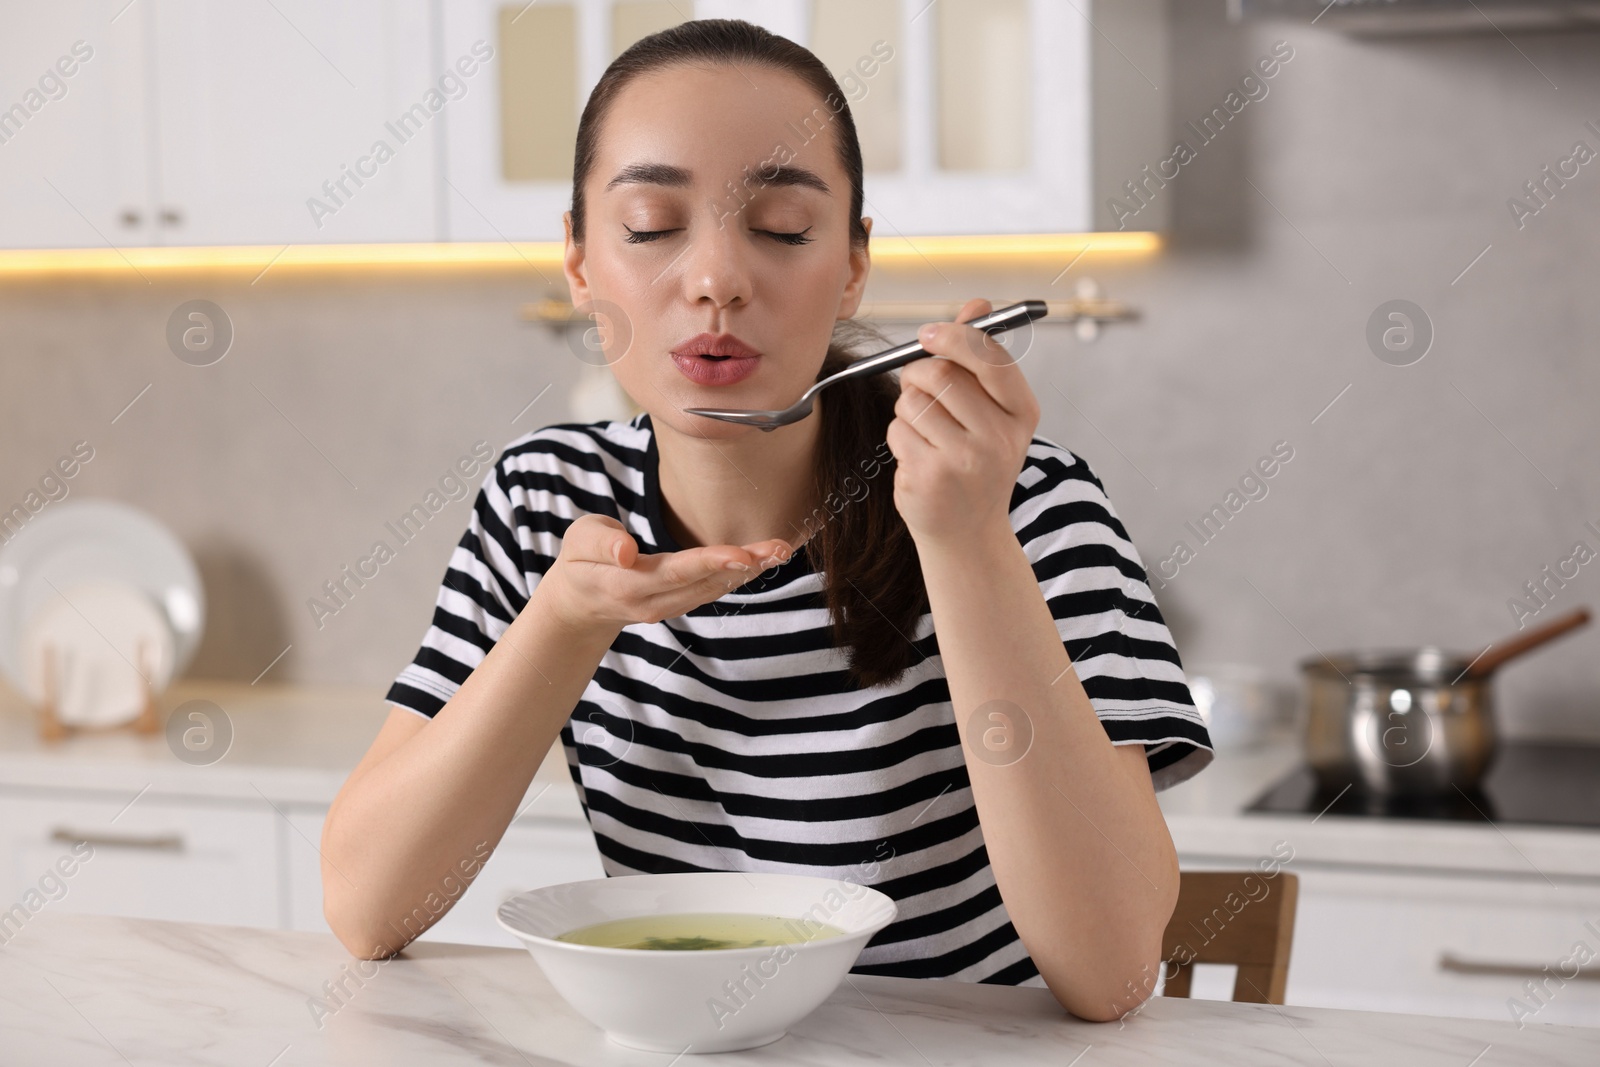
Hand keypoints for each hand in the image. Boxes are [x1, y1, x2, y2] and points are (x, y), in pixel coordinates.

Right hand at [539, 514, 793, 633]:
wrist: (580, 606)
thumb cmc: (580, 563)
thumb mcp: (577, 542)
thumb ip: (601, 543)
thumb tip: (626, 551)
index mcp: (626, 585)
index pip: (674, 573)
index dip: (709, 562)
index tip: (742, 552)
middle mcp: (653, 603)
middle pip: (704, 583)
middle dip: (744, 564)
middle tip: (780, 547)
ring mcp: (669, 608)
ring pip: (714, 589)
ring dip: (751, 570)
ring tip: (781, 549)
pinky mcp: (680, 604)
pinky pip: (713, 590)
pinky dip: (739, 574)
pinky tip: (764, 558)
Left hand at [886, 298, 1041, 547]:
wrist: (969, 534)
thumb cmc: (978, 461)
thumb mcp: (993, 412)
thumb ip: (982, 358)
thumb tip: (978, 304)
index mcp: (1023, 413)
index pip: (988, 357)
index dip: (953, 337)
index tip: (928, 334)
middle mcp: (999, 438)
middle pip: (942, 374)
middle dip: (920, 372)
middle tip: (919, 385)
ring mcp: (964, 461)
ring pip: (912, 401)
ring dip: (908, 408)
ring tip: (926, 431)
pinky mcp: (929, 478)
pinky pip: (897, 430)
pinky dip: (899, 436)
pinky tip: (918, 456)